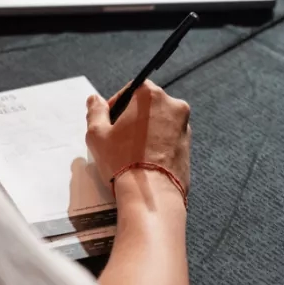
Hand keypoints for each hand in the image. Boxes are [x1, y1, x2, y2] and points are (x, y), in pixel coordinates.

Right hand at [86, 80, 190, 195]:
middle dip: (132, 118)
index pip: (131, 90)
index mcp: (151, 96)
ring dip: (145, 132)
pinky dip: (156, 145)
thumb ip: (95, 111)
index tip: (108, 121)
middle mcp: (173, 106)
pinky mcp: (188, 147)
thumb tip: (95, 99)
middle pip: (147, 106)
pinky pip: (168, 139)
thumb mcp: (97, 134)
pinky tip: (143, 161)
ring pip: (159, 123)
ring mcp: (184, 127)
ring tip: (129, 153)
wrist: (152, 195)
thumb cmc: (122, 161)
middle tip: (116, 138)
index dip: (116, 104)